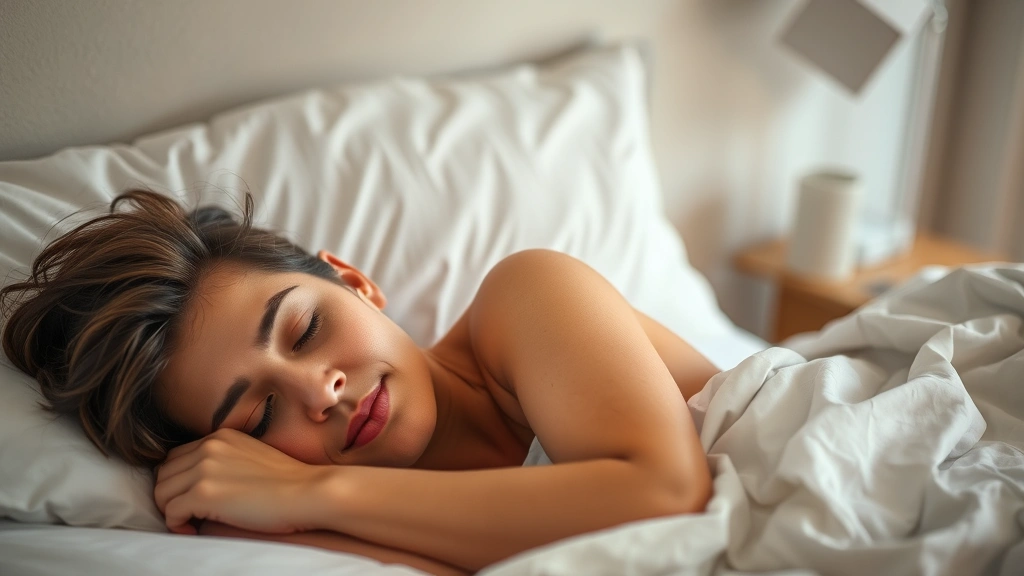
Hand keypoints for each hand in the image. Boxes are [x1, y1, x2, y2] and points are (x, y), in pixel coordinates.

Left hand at [154, 428, 330, 534]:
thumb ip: (226, 460)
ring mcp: (205, 469)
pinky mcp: (205, 494)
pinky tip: (194, 529)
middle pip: (163, 473)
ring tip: (192, 522)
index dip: (179, 481)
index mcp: (220, 436)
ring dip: (171, 510)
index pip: (177, 457)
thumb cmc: (289, 482)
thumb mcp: (252, 456)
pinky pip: (170, 512)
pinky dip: (177, 525)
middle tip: (189, 513)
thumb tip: (204, 482)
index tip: (193, 499)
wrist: (308, 492)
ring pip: (161, 492)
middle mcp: (209, 447)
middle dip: (171, 495)